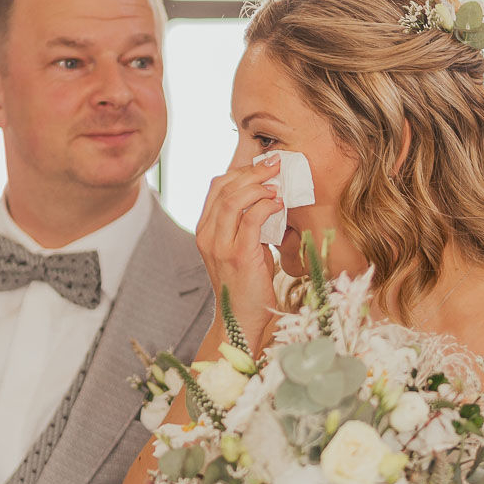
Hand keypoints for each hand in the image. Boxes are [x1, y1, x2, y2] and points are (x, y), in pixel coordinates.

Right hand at [195, 151, 282, 348]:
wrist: (240, 318)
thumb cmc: (246, 284)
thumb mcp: (241, 248)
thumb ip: (246, 225)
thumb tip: (267, 200)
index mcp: (205, 230)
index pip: (217, 187)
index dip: (240, 171)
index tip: (264, 165)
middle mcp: (207, 235)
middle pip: (225, 188)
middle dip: (252, 172)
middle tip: (276, 166)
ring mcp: (220, 245)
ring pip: (234, 199)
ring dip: (259, 187)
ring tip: (277, 186)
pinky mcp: (238, 255)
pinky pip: (251, 219)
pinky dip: (266, 206)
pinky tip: (278, 205)